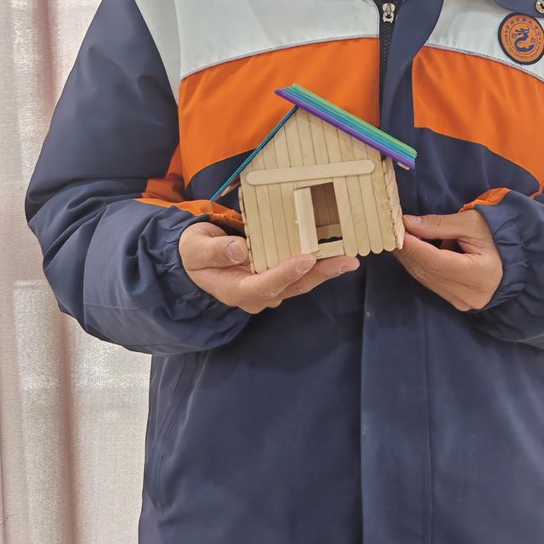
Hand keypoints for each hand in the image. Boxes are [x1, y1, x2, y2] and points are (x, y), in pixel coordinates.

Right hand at [178, 222, 358, 313]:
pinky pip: (301, 274)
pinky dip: (318, 265)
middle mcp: (257, 294)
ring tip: (349, 259)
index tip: (306, 258)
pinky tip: (336, 253)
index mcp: (236, 290)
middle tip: (347, 261)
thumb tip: (239, 249)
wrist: (194, 260)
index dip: (286, 273)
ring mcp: (268, 288)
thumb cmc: (194, 253)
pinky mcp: (276, 278)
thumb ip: (215, 250)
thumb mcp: (195, 248)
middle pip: (292, 286)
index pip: (264, 285)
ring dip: (326, 271)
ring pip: (301, 282)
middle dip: (321, 274)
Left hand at [392, 210, 502, 311]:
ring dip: (411, 258)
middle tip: (392, 230)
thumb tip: (408, 224)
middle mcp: (471, 295)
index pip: (436, 262)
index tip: (395, 230)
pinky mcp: (457, 302)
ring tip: (403, 236)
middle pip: (427, 272)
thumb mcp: (471, 223)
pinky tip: (416, 250)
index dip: (412, 247)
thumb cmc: (497, 236)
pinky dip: (420, 266)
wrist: (516, 258)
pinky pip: (431, 283)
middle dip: (407, 250)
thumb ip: (439, 225)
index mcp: (480, 274)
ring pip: (425, 279)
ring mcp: (463, 302)